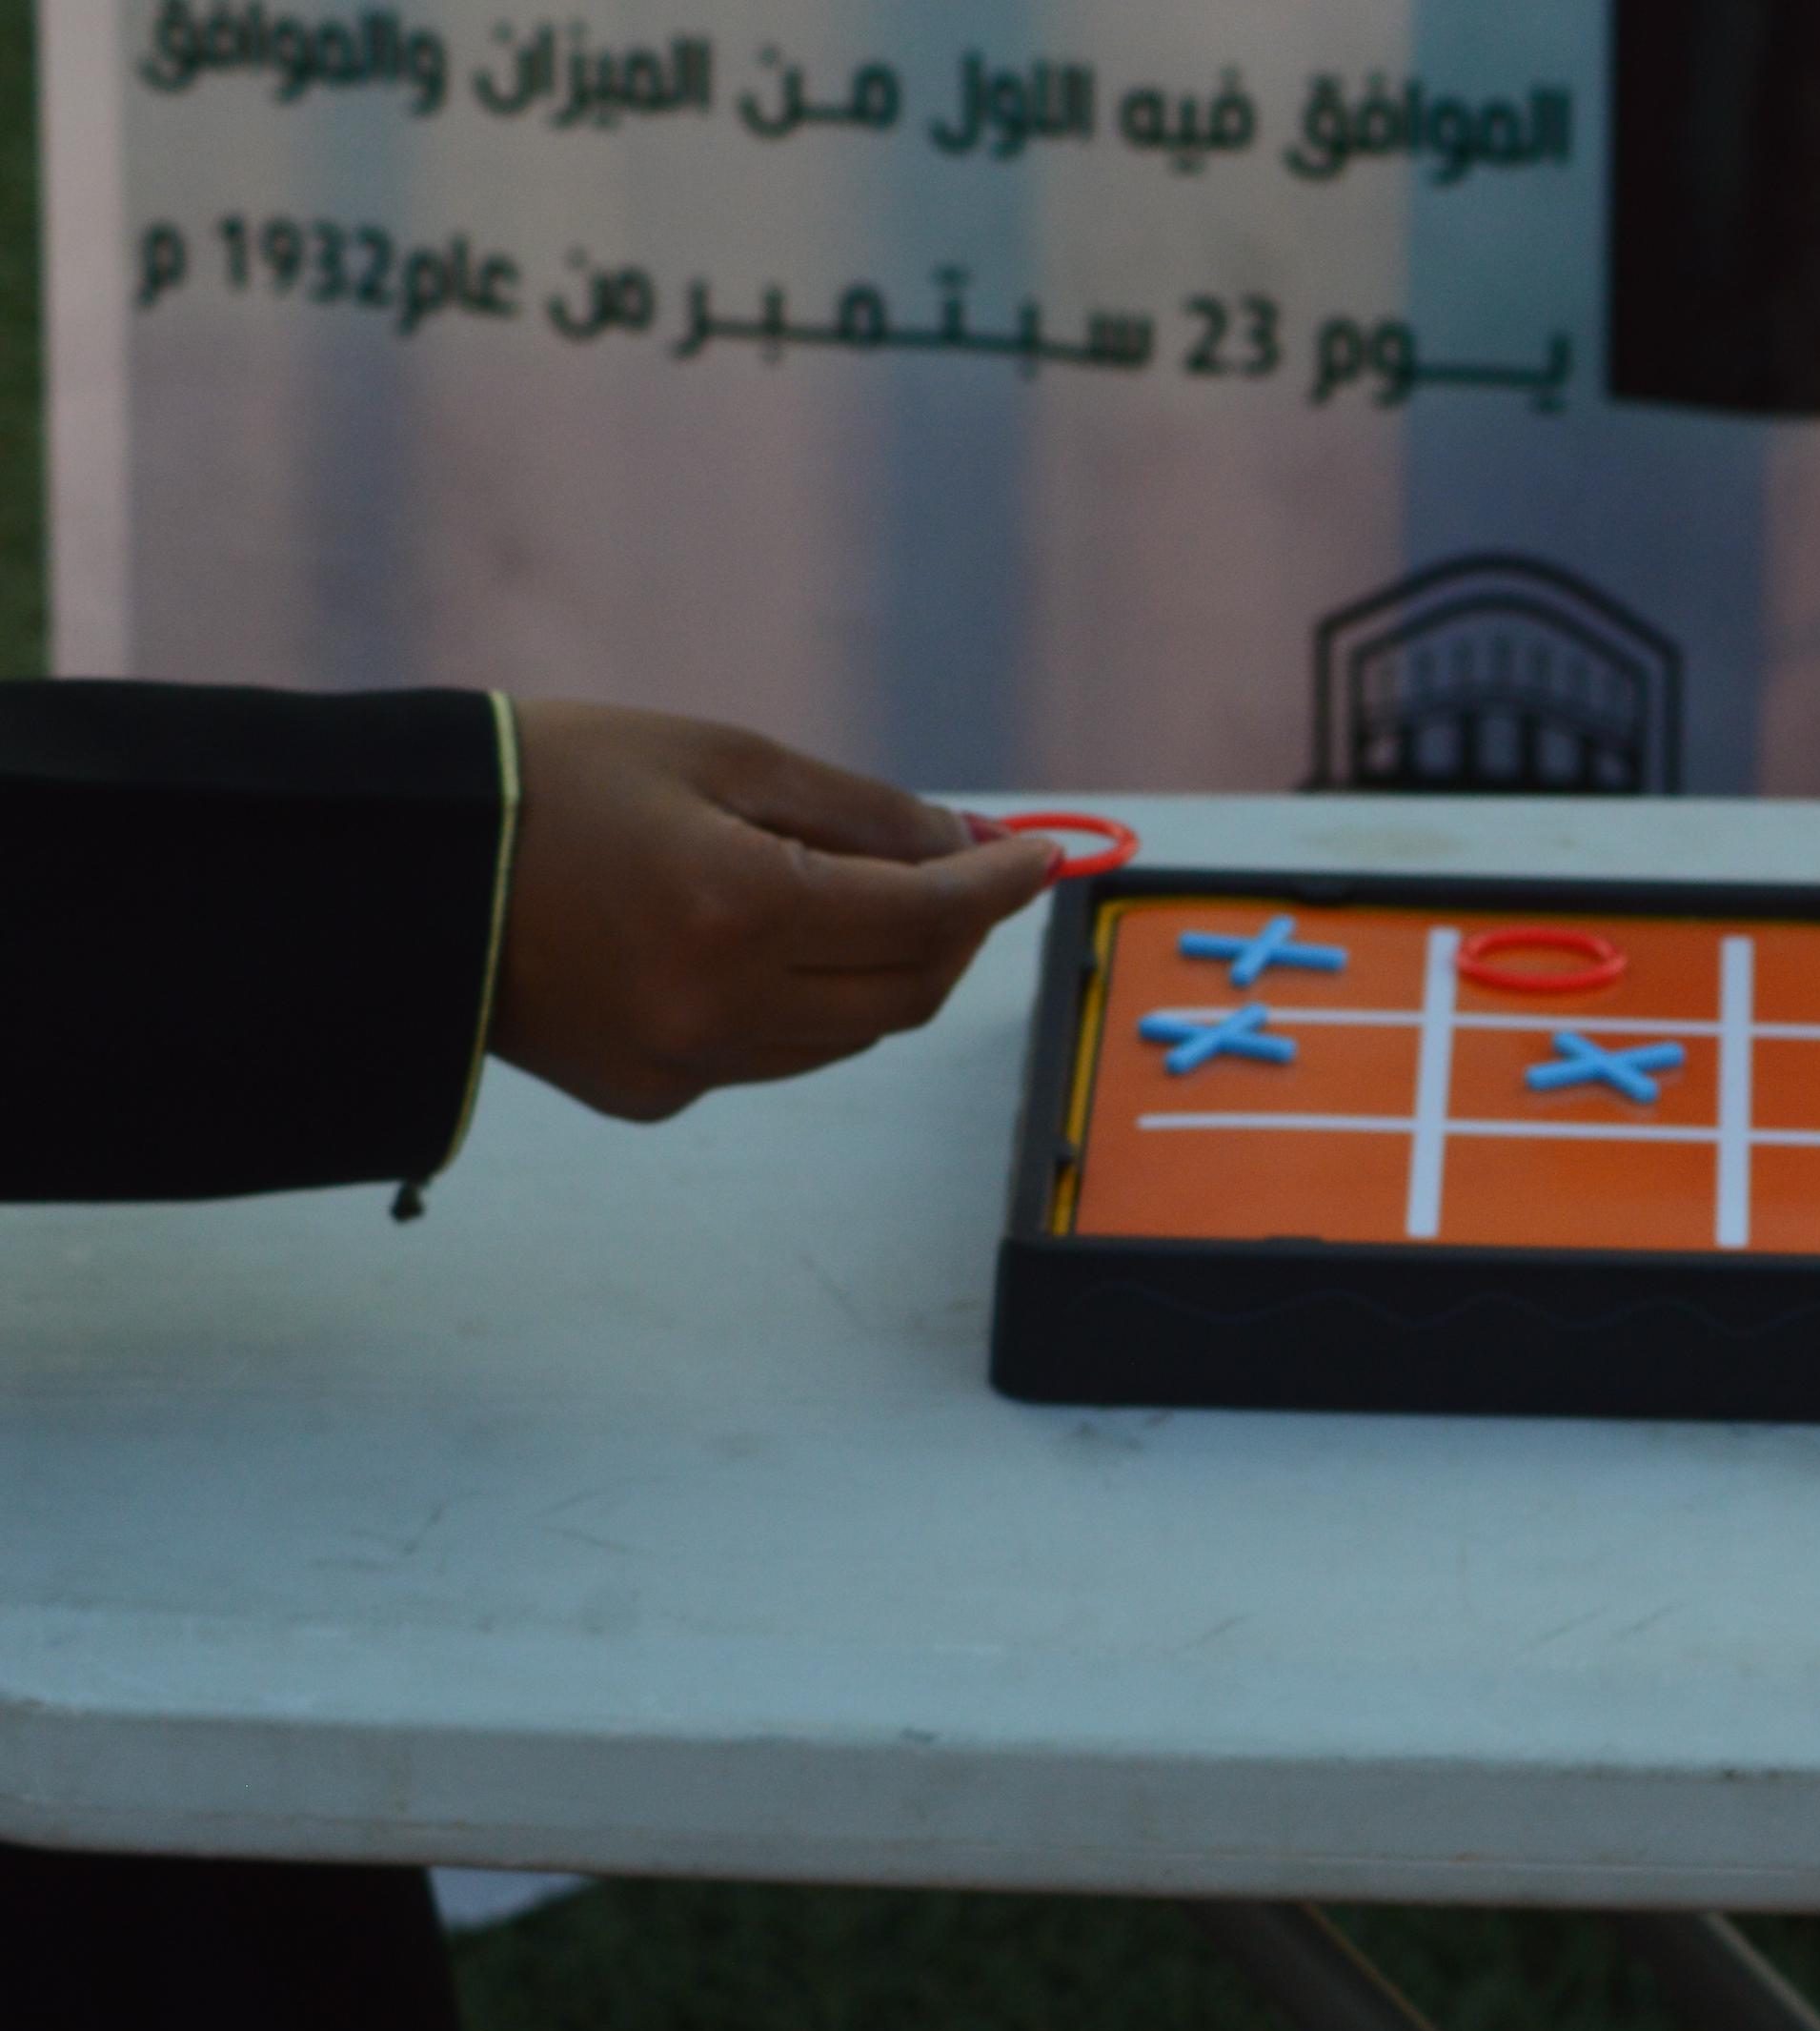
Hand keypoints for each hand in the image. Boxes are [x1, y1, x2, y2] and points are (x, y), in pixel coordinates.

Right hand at [492, 699, 1064, 1120]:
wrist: (394, 870)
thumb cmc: (551, 782)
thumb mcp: (716, 757)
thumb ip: (859, 812)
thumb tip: (967, 847)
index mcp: (737, 910)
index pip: (925, 916)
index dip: (996, 886)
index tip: (1039, 855)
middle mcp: (718, 1008)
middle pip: (905, 991)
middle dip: (955, 934)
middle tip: (967, 874)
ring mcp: (683, 1066)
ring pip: (850, 1035)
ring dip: (887, 972)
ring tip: (872, 896)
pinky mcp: (651, 1097)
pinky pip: (775, 1057)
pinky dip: (808, 1005)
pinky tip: (769, 944)